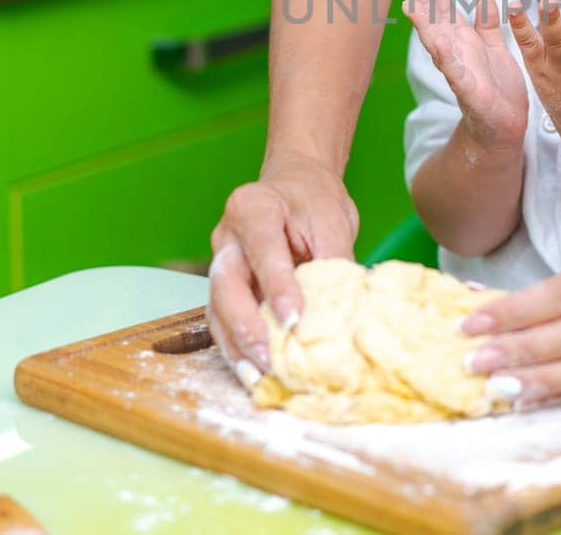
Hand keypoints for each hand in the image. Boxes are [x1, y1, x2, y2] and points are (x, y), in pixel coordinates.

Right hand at [206, 150, 358, 371]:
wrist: (297, 184)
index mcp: (255, 207)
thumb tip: (344, 314)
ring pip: (216, 307)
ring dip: (235, 345)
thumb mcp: (333, 221)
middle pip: (225, 283)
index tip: (295, 321)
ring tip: (257, 377)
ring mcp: (220, 260)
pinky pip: (221, 318)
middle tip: (269, 360)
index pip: (263, 251)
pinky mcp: (223, 285)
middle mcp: (228, 235)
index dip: (277, 288)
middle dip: (245, 326)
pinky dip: (235, 346)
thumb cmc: (315, 201)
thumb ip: (333, 262)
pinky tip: (251, 371)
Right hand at [403, 0, 528, 149]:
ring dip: (425, 28)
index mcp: (464, 44)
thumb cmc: (498, 89)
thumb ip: (487, 26)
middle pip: (436, 25)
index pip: (448, 13)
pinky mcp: (470, 94)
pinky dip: (447, 60)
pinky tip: (439, 45)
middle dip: (423, 4)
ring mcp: (460, 74)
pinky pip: (456, 75)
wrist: (505, 127)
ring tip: (412, 8)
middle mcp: (457, 56)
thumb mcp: (495, 50)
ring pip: (438, 46)